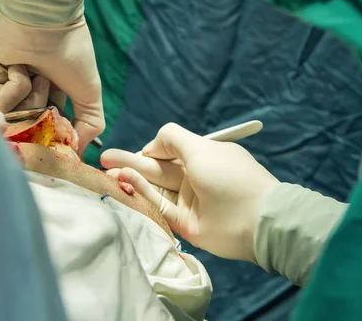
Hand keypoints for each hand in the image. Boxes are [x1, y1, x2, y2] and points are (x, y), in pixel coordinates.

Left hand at [0, 10, 103, 153]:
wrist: (46, 21)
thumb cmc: (71, 53)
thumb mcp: (89, 93)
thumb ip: (89, 126)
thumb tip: (77, 152)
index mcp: (47, 95)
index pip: (46, 129)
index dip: (54, 132)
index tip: (61, 128)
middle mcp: (23, 92)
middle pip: (28, 127)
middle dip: (42, 111)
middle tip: (49, 86)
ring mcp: (0, 86)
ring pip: (12, 117)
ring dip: (29, 96)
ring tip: (36, 72)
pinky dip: (12, 88)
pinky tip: (18, 66)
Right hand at [100, 123, 278, 261]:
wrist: (256, 219)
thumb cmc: (229, 176)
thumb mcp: (201, 147)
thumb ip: (171, 139)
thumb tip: (150, 146)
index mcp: (201, 157)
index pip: (168, 152)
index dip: (149, 151)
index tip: (135, 153)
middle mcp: (193, 178)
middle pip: (156, 169)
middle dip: (130, 162)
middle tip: (104, 158)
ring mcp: (188, 201)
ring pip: (154, 187)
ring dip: (132, 177)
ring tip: (108, 171)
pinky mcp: (184, 223)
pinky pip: (159, 206)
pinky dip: (142, 193)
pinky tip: (126, 181)